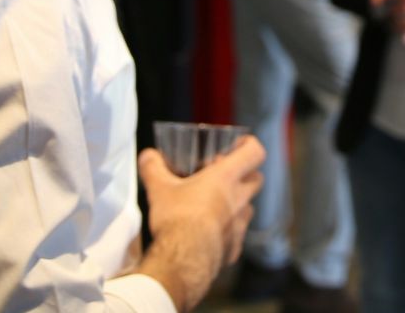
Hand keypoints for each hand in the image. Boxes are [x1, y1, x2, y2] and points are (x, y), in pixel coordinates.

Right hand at [133, 135, 265, 308]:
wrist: (183, 260)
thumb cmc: (176, 218)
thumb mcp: (159, 189)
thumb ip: (153, 168)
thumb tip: (147, 155)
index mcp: (226, 178)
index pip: (254, 152)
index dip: (249, 145)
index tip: (239, 145)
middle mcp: (239, 199)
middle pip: (257, 179)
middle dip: (245, 175)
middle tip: (224, 175)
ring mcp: (240, 225)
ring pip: (248, 207)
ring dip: (237, 203)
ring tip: (215, 205)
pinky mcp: (234, 247)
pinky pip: (236, 235)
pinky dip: (227, 231)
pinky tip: (209, 234)